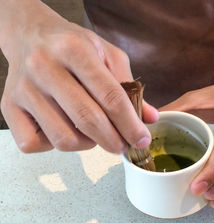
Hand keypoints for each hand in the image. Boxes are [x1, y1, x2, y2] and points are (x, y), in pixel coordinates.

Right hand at [0, 2, 157, 152]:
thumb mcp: (107, 55)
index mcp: (74, 50)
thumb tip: (149, 118)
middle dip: (114, 141)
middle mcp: (44, 67)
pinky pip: (33, 144)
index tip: (142, 139)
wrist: (30, 35)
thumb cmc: (73, 45)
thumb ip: (130, 86)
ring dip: (87, 144)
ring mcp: (24, 89)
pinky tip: (65, 130)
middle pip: (88, 120)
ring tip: (93, 132)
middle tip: (123, 145)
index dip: (131, 124)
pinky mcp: (9, 107)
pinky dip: (55, 146)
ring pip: (63, 138)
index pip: (110, 97)